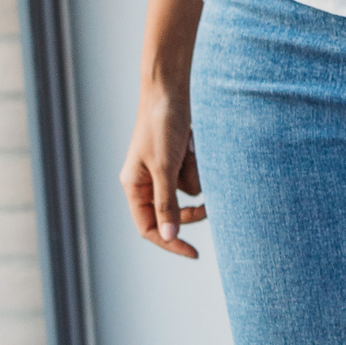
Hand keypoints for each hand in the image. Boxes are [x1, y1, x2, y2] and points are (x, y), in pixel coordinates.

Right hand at [120, 85, 207, 258]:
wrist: (171, 90)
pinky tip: (195, 145)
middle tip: (211, 208)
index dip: (169, 241)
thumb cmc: (162, 125)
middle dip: (191, 211)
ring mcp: (164, 170)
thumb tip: (169, 235)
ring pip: (188, 192)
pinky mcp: (179, 158)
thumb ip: (167, 203)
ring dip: (196, 177)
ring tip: (192, 153)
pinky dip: (199, 165)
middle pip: (171, 214)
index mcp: (134, 187)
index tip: (194, 253)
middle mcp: (147, 182)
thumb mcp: (165, 167)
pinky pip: (194, 174)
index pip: (149, 228)